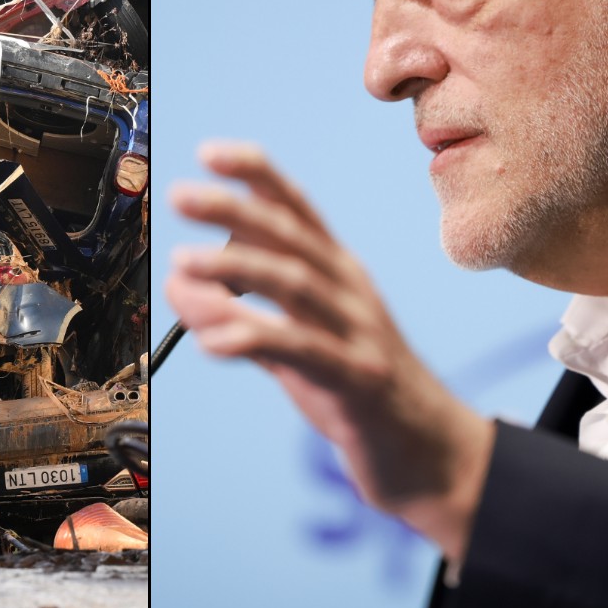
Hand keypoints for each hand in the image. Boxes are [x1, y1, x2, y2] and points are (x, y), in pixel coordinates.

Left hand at [165, 141, 494, 563]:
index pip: (298, 209)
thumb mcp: (292, 347)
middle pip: (292, 236)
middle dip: (234, 209)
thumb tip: (178, 282)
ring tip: (184, 263)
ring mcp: (360, 333)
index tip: (210, 152)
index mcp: (339, 273)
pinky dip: (256, 338)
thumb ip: (238, 314)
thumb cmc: (354, 391)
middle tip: (180, 194)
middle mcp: (351, 291)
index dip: (257, 175)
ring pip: (296, 285)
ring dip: (235, 269)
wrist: (429, 456)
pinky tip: (213, 342)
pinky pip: (304, 351)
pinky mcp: (359, 380)